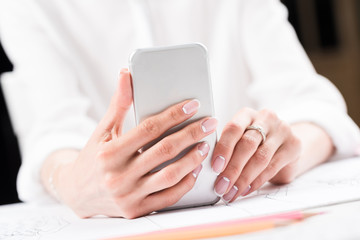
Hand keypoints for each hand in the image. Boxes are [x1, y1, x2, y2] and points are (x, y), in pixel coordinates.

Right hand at [56, 69, 217, 217]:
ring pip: (170, 176)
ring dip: (193, 159)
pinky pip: (168, 198)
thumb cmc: (93, 157)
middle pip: (164, 151)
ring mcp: (128, 196)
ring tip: (205, 145)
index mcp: (109, 153)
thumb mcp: (102, 130)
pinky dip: (185, 184)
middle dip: (191, 134)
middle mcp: (118, 176)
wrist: (76, 193)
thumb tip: (127, 74)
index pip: (149, 129)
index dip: (173, 115)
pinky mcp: (136, 211)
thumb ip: (119, 104)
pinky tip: (195, 169)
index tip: (193, 105)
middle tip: (210, 122)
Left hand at [211, 108, 301, 202]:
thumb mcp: (240, 138)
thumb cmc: (254, 142)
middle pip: (247, 144)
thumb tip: (206, 168)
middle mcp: (266, 118)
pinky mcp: (294, 146)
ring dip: (243, 179)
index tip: (214, 167)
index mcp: (247, 114)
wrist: (286, 143)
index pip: (233, 128)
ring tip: (231, 192)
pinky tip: (246, 190)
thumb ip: (227, 147)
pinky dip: (256, 181)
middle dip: (232, 168)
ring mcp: (282, 131)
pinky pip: (272, 167)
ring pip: (260, 158)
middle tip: (220, 186)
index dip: (223, 148)